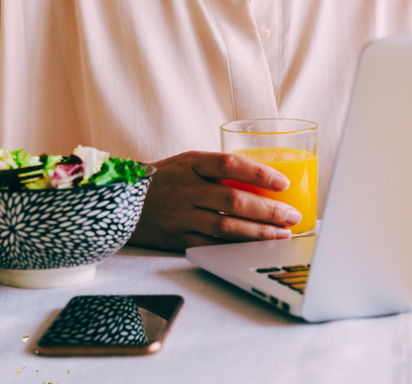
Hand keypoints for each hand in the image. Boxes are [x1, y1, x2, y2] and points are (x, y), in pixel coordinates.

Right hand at [129, 150, 301, 251]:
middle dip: (268, 210)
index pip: (230, 164)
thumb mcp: (186, 162)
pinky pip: (211, 246)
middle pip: (234, 199)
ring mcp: (180, 216)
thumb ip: (217, 169)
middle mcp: (186, 189)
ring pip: (226, 226)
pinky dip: (235, 249)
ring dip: (258, 233)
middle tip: (291, 216)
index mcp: (191, 164)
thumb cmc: (162, 179)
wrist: (119, 201)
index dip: (259, 173)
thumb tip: (262, 177)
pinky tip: (254, 249)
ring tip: (281, 235)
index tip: (283, 182)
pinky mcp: (176, 239)